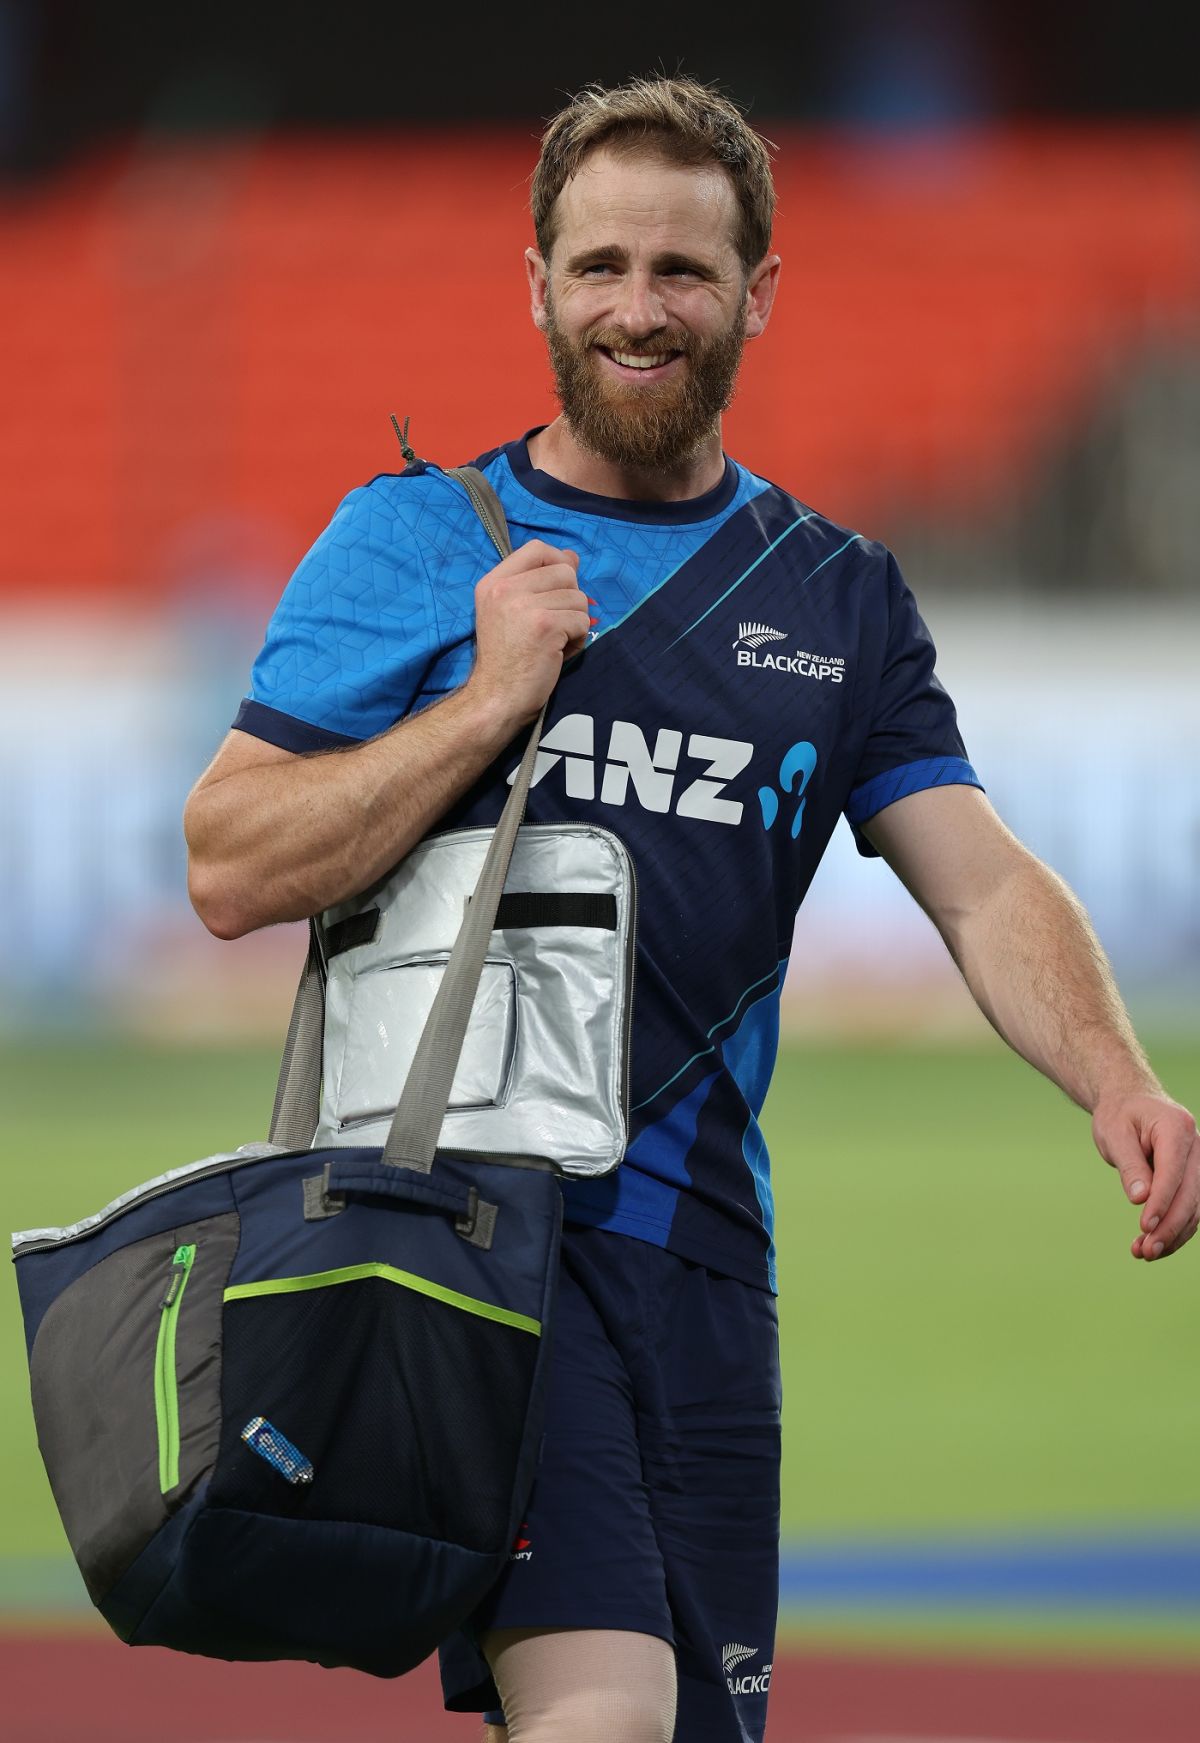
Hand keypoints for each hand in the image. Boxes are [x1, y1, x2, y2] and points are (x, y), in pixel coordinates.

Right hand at [466, 540, 593, 727]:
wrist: (497, 697)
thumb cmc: (507, 658)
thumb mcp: (511, 611)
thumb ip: (538, 582)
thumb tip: (573, 556)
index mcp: (493, 582)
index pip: (537, 548)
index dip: (558, 562)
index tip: (559, 587)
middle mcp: (505, 589)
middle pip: (565, 571)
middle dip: (571, 599)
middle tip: (556, 624)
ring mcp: (524, 605)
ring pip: (578, 597)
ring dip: (575, 622)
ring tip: (555, 641)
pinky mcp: (545, 625)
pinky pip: (582, 620)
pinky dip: (578, 639)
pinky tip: (559, 652)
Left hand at [1092, 1093, 1199, 1260]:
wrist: (1130, 1102)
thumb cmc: (1119, 1115)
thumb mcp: (1114, 1134)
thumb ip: (1130, 1165)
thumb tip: (1141, 1199)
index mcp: (1176, 1128)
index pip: (1173, 1172)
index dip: (1161, 1202)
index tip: (1144, 1228)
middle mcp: (1196, 1146)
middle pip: (1190, 1194)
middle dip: (1169, 1226)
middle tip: (1145, 1251)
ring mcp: (1198, 1163)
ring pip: (1194, 1206)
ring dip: (1173, 1234)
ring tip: (1144, 1253)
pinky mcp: (1193, 1178)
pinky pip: (1189, 1208)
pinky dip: (1174, 1228)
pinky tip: (1153, 1245)